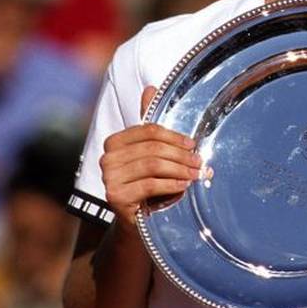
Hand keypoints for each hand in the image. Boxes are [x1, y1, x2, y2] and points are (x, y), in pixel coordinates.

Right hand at [99, 86, 200, 229]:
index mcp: (114, 142)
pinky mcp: (115, 197)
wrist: (137, 220)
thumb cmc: (147, 182)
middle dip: (182, 155)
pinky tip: (184, 185)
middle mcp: (106, 158)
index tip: (193, 144)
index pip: (148, 131)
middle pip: (153, 148)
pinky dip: (172, 183)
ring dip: (181, 169)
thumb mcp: (150, 153)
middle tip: (200, 162)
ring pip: (153, 165)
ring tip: (197, 174)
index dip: (174, 136)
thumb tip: (150, 88)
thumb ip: (150, 126)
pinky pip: (150, 184)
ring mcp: (108, 178)